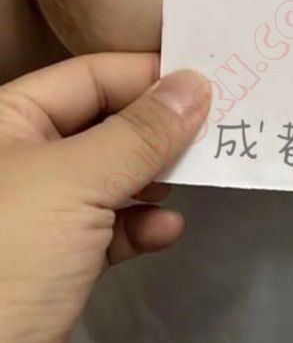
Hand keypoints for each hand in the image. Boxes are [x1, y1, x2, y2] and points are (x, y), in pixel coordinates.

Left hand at [0, 53, 210, 342]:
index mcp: (3, 125)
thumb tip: (195, 86)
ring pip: (112, 180)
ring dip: (156, 179)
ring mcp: (40, 217)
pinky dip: (141, 226)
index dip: (146, 76)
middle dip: (159, 130)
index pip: (86, 79)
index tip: (210, 79)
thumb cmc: (8, 266)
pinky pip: (111, 230)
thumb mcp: (74, 183)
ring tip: (201, 176)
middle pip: (103, 127)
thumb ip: (139, 135)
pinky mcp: (59, 264)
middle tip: (220, 128)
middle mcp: (19, 163)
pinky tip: (166, 230)